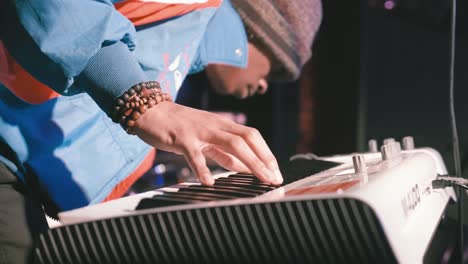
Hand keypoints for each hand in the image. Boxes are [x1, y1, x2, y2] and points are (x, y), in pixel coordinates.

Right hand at [132, 101, 282, 185]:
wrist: (150, 112)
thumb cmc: (179, 127)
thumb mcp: (206, 138)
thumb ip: (224, 153)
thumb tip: (245, 167)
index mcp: (222, 124)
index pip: (252, 136)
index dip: (266, 153)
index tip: (275, 171)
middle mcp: (215, 125)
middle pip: (247, 138)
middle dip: (263, 158)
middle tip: (273, 178)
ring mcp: (199, 131)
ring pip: (230, 143)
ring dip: (248, 162)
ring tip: (259, 179)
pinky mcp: (181, 138)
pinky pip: (194, 154)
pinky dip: (202, 169)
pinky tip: (209, 182)